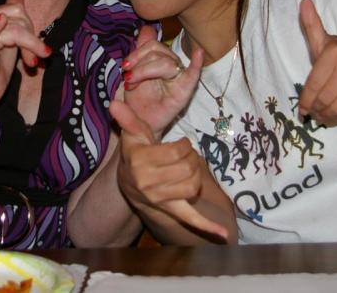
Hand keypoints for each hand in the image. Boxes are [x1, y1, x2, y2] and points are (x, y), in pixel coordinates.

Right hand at [0, 0, 51, 105]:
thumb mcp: (12, 39)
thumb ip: (16, 21)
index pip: (16, 6)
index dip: (29, 23)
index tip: (34, 44)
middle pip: (19, 16)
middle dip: (32, 38)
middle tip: (35, 58)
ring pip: (16, 29)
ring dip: (30, 46)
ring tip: (32, 62)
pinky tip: (1, 21)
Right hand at [110, 100, 227, 239]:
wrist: (129, 184)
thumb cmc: (137, 153)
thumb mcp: (133, 134)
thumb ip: (128, 119)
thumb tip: (113, 103)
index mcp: (140, 162)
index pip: (178, 151)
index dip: (184, 145)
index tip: (180, 144)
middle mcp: (147, 183)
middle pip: (188, 167)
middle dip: (192, 158)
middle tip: (185, 156)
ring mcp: (158, 199)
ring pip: (193, 185)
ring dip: (196, 174)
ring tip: (188, 170)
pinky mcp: (170, 211)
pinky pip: (190, 219)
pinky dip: (208, 227)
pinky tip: (223, 234)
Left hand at [122, 26, 203, 133]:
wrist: (139, 122)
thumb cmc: (139, 99)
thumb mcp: (134, 73)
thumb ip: (140, 51)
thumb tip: (146, 29)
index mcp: (160, 59)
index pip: (152, 44)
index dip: (137, 52)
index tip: (125, 66)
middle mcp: (171, 65)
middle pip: (158, 52)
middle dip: (139, 65)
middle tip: (128, 80)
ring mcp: (179, 76)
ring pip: (166, 62)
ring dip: (145, 71)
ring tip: (132, 85)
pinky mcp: (185, 90)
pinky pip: (193, 74)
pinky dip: (197, 63)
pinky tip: (199, 53)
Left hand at [297, 0, 336, 160]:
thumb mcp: (327, 45)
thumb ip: (312, 26)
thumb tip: (303, 1)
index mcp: (334, 52)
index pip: (310, 87)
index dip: (305, 101)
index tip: (305, 108)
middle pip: (321, 101)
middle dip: (318, 110)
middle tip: (322, 110)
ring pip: (334, 113)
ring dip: (329, 119)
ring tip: (332, 113)